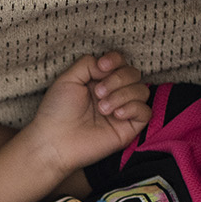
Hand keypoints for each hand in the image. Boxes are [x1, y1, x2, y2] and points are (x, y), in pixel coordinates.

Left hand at [23, 51, 150, 177]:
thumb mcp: (68, 78)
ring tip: (103, 108)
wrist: (54, 141)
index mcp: (99, 81)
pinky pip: (145, 112)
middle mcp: (113, 94)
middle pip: (134, 73)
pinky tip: (116, 114)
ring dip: (122, 95)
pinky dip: (133, 108)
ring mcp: (122, 111)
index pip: (121, 62)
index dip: (115, 60)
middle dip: (118, 79)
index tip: (101, 67)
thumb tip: (107, 65)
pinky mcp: (128, 129)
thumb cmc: (57, 111)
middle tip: (98, 93)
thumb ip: (89, 63)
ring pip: (142, 90)